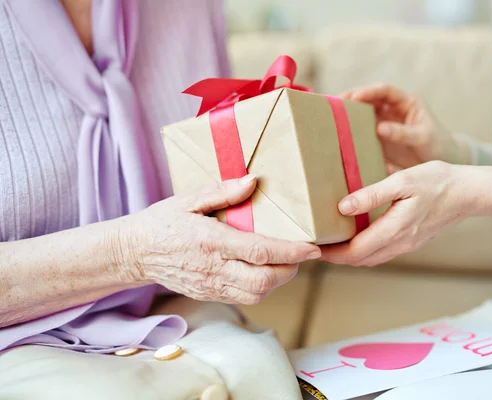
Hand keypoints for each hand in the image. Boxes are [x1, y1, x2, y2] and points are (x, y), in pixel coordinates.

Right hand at [115, 175, 320, 304]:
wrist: (134, 252)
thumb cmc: (162, 222)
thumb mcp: (189, 199)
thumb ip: (222, 192)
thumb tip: (253, 182)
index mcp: (211, 242)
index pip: (260, 251)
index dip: (291, 252)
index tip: (313, 248)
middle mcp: (213, 268)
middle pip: (264, 280)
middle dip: (291, 269)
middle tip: (302, 254)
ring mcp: (211, 286)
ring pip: (257, 294)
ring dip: (278, 280)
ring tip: (285, 261)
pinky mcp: (209, 295)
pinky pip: (243, 298)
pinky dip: (262, 287)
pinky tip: (264, 271)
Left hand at [320, 162, 491, 266]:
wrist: (469, 192)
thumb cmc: (438, 181)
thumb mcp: (402, 181)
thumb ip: (371, 195)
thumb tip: (342, 208)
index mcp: (395, 230)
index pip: (355, 252)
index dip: (331, 253)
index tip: (312, 247)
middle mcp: (399, 243)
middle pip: (360, 260)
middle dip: (336, 257)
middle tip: (315, 246)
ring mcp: (406, 244)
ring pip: (371, 258)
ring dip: (349, 255)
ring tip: (331, 243)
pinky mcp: (411, 240)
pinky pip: (381, 252)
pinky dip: (364, 250)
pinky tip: (356, 236)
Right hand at [341, 84, 468, 170]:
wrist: (442, 160)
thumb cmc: (436, 144)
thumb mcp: (422, 137)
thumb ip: (403, 133)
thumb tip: (380, 128)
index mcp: (406, 102)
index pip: (384, 91)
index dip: (368, 91)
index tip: (354, 97)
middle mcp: (392, 109)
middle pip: (368, 98)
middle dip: (351, 98)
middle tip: (334, 104)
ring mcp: (384, 122)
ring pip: (363, 113)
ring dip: (348, 114)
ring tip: (330, 118)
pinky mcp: (379, 137)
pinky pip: (363, 131)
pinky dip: (352, 132)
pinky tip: (339, 136)